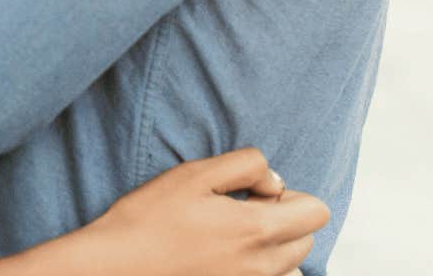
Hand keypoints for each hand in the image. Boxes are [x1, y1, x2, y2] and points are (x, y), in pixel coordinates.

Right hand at [70, 148, 328, 275]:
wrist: (115, 268)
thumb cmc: (149, 219)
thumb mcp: (195, 174)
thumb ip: (247, 166)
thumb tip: (275, 181)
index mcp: (257, 230)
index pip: (317, 212)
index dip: (290, 196)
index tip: (255, 195)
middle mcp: (262, 266)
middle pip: (307, 240)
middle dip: (284, 221)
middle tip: (238, 214)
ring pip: (291, 268)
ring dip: (274, 251)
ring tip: (233, 241)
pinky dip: (259, 271)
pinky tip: (226, 260)